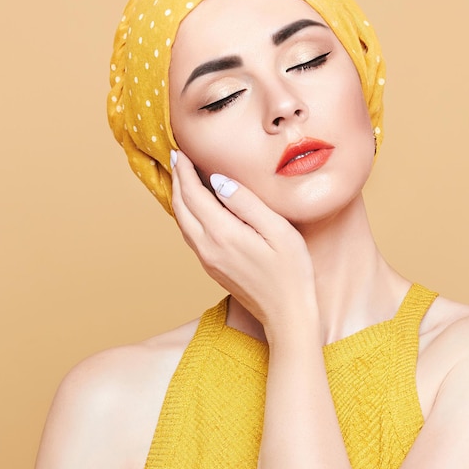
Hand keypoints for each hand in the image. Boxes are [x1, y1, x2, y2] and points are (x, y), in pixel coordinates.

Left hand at [170, 150, 317, 336]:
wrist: (287, 315)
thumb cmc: (291, 272)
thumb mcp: (278, 231)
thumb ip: (247, 203)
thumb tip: (219, 181)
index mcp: (223, 234)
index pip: (194, 195)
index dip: (185, 172)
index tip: (182, 153)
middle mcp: (208, 248)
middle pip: (181, 208)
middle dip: (177, 181)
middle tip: (178, 160)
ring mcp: (208, 260)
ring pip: (182, 223)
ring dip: (179, 198)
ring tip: (183, 179)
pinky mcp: (213, 268)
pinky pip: (191, 235)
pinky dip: (187, 215)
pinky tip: (195, 209)